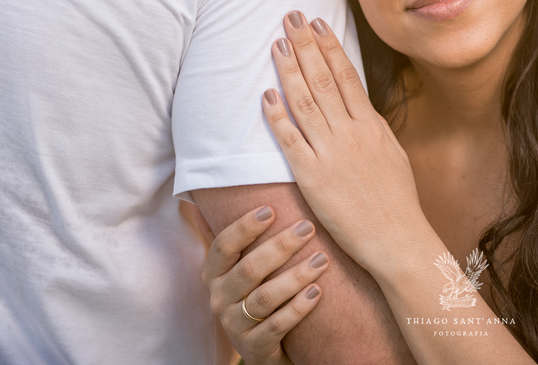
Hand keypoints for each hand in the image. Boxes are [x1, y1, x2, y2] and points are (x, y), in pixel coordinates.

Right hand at [203, 205, 328, 364]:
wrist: (264, 347)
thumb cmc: (258, 292)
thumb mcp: (244, 266)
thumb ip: (240, 237)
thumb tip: (219, 189)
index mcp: (215, 274)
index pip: (223, 246)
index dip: (245, 227)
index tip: (271, 209)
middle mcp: (219, 299)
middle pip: (249, 270)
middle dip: (280, 247)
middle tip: (309, 227)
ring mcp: (235, 326)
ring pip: (265, 298)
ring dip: (295, 276)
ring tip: (323, 259)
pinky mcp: (254, 348)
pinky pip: (277, 327)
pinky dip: (298, 309)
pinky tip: (317, 292)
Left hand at [264, 12, 426, 272]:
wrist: (398, 238)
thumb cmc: (397, 200)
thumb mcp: (393, 153)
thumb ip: (373, 129)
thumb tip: (360, 109)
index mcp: (371, 125)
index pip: (346, 75)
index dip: (328, 46)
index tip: (316, 23)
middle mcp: (350, 132)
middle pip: (322, 78)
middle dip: (304, 44)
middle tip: (290, 17)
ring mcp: (330, 153)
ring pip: (305, 101)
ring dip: (289, 69)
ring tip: (276, 43)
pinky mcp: (312, 177)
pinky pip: (290, 140)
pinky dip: (277, 115)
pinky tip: (267, 95)